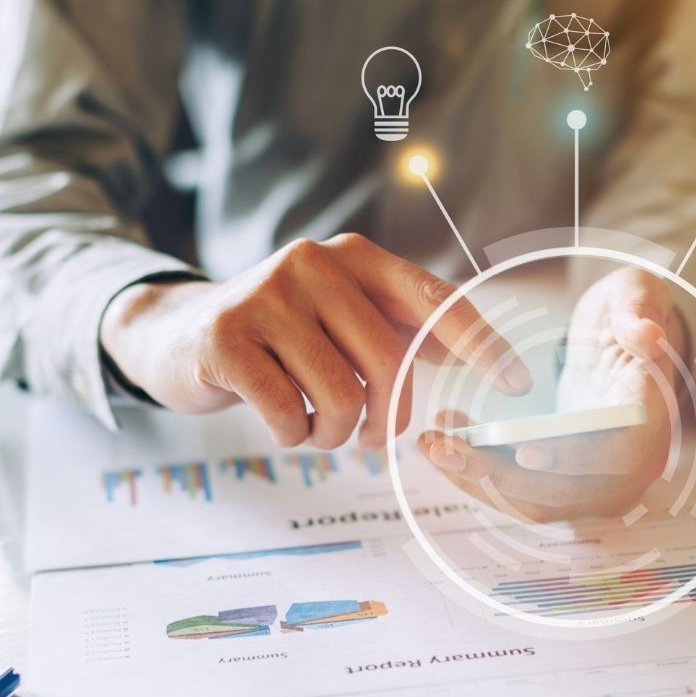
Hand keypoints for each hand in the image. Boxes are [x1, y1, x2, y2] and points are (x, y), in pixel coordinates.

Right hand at [101, 233, 530, 449]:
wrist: (178, 333)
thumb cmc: (280, 335)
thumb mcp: (342, 317)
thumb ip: (401, 327)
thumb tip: (473, 350)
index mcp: (355, 257)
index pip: (435, 299)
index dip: (481, 343)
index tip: (517, 382)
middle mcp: (314, 263)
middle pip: (388, 363)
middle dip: (387, 419)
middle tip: (372, 439)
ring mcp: (266, 296)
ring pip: (341, 396)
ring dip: (336, 434)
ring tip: (317, 428)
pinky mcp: (226, 337)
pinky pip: (288, 413)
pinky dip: (293, 436)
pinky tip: (283, 425)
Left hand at [417, 268, 685, 521]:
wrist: (624, 353)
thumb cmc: (627, 321)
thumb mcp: (637, 298)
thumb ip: (638, 312)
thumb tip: (647, 335)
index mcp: (652, 420)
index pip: (621, 453)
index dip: (576, 458)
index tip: (525, 451)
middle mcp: (632, 467)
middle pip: (567, 490)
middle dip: (500, 474)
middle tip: (443, 446)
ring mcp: (600, 486)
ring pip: (538, 503)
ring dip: (480, 480)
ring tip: (432, 444)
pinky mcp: (569, 488)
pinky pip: (523, 497)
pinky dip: (482, 477)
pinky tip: (446, 445)